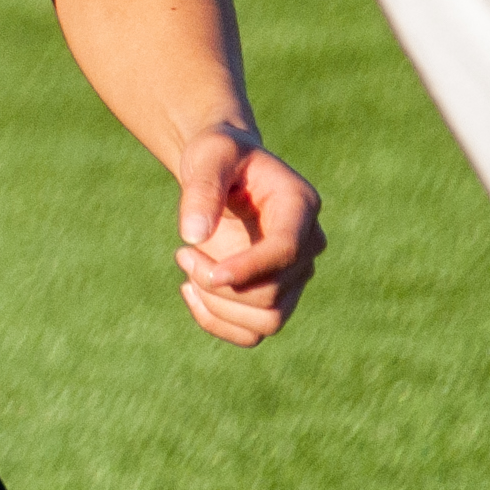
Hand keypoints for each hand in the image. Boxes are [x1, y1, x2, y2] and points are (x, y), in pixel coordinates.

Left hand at [171, 128, 322, 346]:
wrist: (226, 171)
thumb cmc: (219, 157)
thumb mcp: (209, 156)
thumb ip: (202, 188)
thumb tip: (193, 234)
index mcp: (300, 206)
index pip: (285, 251)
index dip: (248, 268)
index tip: (208, 271)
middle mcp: (307, 245)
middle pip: (272, 293)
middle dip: (217, 284)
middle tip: (182, 252)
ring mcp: (295, 275)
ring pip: (267, 322)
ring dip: (217, 306)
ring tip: (188, 266)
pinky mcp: (275, 296)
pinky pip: (252, 333)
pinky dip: (217, 322)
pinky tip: (191, 291)